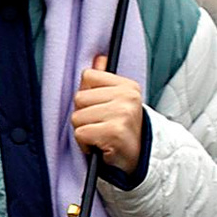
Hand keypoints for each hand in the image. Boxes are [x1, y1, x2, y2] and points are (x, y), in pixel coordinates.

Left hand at [70, 57, 145, 173]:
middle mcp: (127, 97)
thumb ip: (106, 80)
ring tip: (100, 136)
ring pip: (77, 117)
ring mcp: (121, 114)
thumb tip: (98, 58)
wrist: (140, 158)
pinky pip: (80, 134)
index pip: (88, 76)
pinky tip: (99, 146)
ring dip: (84, 131)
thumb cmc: (124, 130)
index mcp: (128, 86)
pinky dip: (84, 144)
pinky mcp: (114, 132)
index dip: (87, 96)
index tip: (100, 108)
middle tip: (100, 126)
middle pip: (79, 98)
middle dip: (83, 116)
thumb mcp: (119, 102)